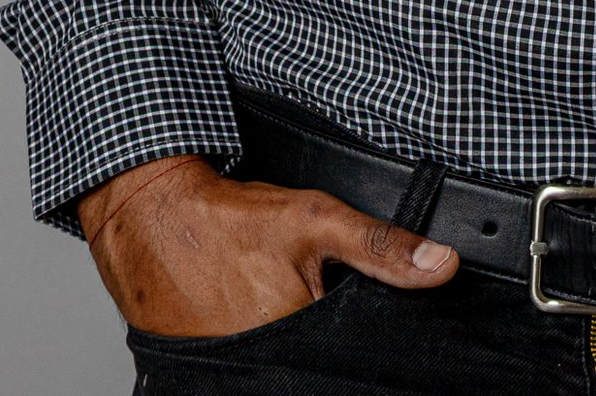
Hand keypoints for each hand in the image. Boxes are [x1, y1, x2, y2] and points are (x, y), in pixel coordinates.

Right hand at [77, 155, 460, 338]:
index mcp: (300, 338)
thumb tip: (443, 265)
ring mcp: (238, 373)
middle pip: (322, 362)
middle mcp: (268, 365)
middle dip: (330, 343)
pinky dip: (266, 353)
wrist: (151, 219)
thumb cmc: (229, 220)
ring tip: (283, 303)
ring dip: (298, 348)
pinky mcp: (209, 376)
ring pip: (291, 368)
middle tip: (309, 296)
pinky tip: (259, 318)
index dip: (365, 340)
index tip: (362, 319)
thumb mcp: (314, 219)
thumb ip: (380, 246)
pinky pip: (255, 370)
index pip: (355, 357)